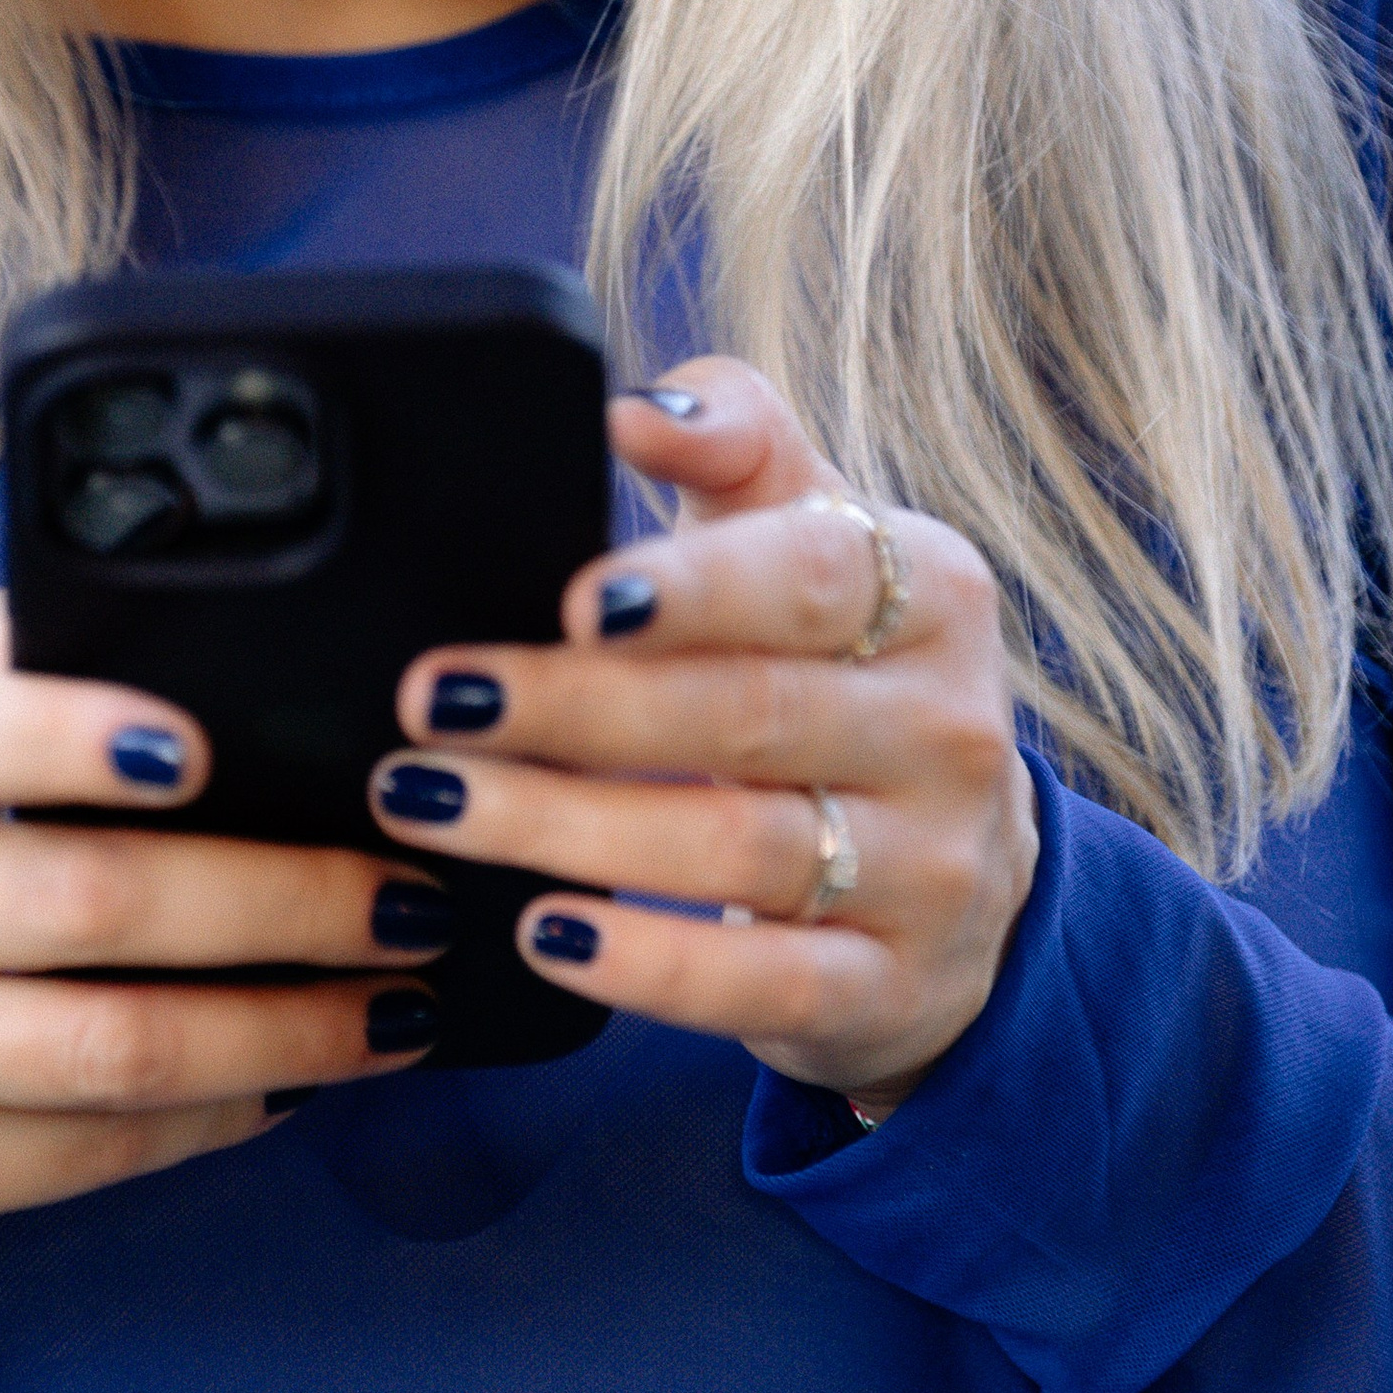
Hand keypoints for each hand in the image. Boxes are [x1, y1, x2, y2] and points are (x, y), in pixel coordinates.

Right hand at [0, 592, 450, 1250]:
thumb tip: (196, 634)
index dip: (71, 733)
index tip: (210, 742)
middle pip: (75, 904)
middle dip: (280, 901)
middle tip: (407, 893)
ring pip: (104, 1050)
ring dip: (284, 1027)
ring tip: (396, 1001)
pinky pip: (82, 1152)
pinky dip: (213, 1117)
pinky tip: (292, 1078)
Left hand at [370, 360, 1037, 1117]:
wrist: (961, 880)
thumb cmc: (843, 675)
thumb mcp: (816, 543)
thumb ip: (737, 445)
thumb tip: (633, 405)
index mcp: (932, 595)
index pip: (810, 577)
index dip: (694, 585)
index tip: (573, 598)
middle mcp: (947, 729)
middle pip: (749, 714)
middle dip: (574, 709)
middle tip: (431, 702)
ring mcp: (930, 868)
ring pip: (738, 850)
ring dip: (568, 830)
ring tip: (432, 803)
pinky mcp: (891, 987)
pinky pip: (761, 984)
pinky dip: (647, 964)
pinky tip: (544, 931)